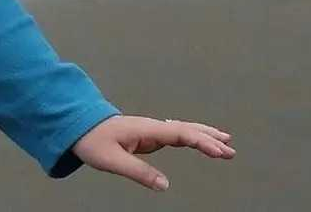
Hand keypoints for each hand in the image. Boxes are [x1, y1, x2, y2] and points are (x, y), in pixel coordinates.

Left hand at [72, 114, 234, 192]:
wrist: (80, 126)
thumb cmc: (93, 141)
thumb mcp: (112, 160)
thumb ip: (139, 172)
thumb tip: (165, 184)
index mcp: (146, 129)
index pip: (179, 133)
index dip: (201, 141)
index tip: (219, 150)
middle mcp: (151, 127)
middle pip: (186, 129)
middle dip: (209, 138)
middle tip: (230, 150)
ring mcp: (151, 129)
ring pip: (183, 129)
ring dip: (204, 134)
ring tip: (225, 141)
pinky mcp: (149, 135)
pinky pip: (176, 134)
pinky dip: (192, 136)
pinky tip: (200, 140)